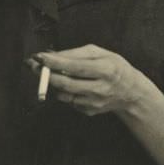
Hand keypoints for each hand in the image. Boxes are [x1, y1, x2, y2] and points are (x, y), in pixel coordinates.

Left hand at [29, 44, 148, 116]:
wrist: (131, 92)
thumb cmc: (114, 67)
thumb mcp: (101, 53)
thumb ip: (77, 53)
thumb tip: (53, 55)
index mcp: (106, 70)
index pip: (76, 66)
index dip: (55, 62)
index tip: (39, 56)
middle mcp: (101, 88)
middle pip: (66, 83)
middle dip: (46, 74)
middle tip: (33, 65)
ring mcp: (94, 102)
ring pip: (64, 94)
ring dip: (53, 83)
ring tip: (50, 72)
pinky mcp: (89, 111)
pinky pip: (69, 100)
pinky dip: (64, 92)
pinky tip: (70, 84)